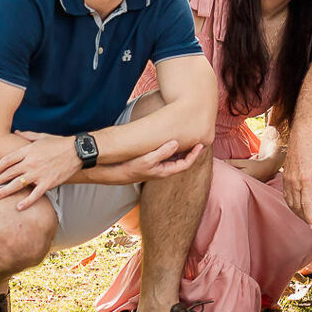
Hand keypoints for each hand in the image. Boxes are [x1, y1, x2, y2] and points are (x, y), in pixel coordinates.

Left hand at [0, 135, 79, 209]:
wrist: (77, 151)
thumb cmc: (59, 143)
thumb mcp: (42, 136)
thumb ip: (27, 135)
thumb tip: (16, 132)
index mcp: (28, 150)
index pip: (8, 160)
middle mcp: (31, 162)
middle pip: (9, 173)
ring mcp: (38, 174)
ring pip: (17, 185)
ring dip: (5, 191)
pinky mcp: (48, 183)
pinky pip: (34, 195)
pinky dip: (26, 202)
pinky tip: (18, 207)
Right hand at [81, 140, 204, 184]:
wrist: (110, 172)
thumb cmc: (127, 167)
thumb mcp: (145, 161)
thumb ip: (161, 153)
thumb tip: (176, 143)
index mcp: (163, 172)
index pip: (184, 164)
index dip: (195, 155)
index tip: (202, 144)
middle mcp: (160, 170)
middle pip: (180, 161)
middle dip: (190, 151)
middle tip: (198, 139)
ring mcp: (154, 167)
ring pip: (172, 158)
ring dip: (180, 149)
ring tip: (187, 138)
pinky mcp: (147, 163)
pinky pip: (163, 155)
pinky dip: (169, 148)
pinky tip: (168, 140)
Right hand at [283, 130, 311, 227]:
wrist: (301, 138)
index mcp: (306, 181)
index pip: (306, 205)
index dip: (310, 218)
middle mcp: (294, 182)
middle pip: (297, 206)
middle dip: (304, 217)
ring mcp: (288, 180)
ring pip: (290, 202)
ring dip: (297, 212)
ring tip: (305, 217)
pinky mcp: (285, 177)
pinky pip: (286, 195)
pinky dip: (291, 204)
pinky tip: (297, 206)